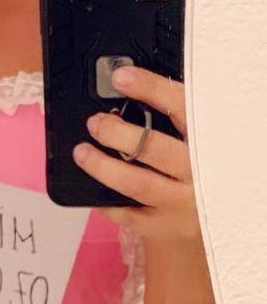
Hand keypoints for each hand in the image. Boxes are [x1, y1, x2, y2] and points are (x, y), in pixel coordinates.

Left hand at [72, 66, 199, 244]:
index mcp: (208, 140)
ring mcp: (182, 203)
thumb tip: (126, 85)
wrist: (221, 217)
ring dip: (104, 167)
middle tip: (95, 123)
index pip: (181, 107)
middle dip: (118, 133)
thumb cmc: (201, 166)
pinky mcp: (165, 227)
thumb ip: (172, 116)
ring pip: (138, 183)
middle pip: (155, 149)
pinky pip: (129, 215)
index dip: (150, 89)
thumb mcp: (197, 138)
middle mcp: (198, 172)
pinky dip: (107, 201)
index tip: (121, 77)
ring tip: (82, 152)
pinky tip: (92, 188)